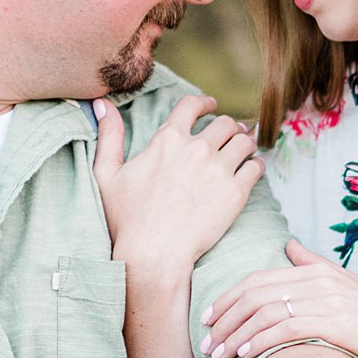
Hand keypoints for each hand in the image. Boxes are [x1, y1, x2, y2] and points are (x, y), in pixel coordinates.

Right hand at [93, 92, 262, 271]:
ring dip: (245, 143)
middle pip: (225, 123)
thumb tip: (101, 103)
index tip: (212, 106)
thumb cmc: (127, 219)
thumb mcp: (107, 174)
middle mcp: (197, 148)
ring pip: (244, 142)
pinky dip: (256, 165)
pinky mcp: (236, 193)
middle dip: (229, 127)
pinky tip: (251, 170)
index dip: (204, 103)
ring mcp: (219, 170)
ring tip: (244, 150)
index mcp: (167, 139)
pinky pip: (256, 167)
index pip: (192, 106)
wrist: (154, 254)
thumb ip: (108, 135)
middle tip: (232, 134)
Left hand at [201, 238, 357, 357]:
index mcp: (317, 271)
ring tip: (218, 355)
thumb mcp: (348, 286)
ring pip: (265, 312)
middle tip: (204, 341)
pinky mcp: (335, 324)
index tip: (207, 318)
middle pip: (255, 293)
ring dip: (236, 335)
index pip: (258, 279)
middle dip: (224, 318)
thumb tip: (290, 246)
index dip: (227, 298)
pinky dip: (260, 341)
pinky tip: (245, 355)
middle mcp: (319, 281)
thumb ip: (316, 266)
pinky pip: (286, 329)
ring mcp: (327, 301)